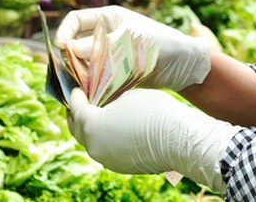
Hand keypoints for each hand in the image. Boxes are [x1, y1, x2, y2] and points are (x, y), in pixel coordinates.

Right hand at [56, 5, 210, 90]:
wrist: (184, 66)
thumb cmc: (161, 43)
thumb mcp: (129, 41)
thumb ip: (99, 45)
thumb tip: (69, 49)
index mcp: (107, 19)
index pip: (76, 20)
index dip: (64, 31)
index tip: (60, 47)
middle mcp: (105, 35)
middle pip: (76, 43)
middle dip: (69, 55)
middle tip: (68, 70)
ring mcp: (109, 54)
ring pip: (83, 62)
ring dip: (79, 71)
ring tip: (80, 82)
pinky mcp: (114, 73)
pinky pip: (95, 76)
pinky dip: (90, 83)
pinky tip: (90, 90)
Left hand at [68, 87, 237, 192]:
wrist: (179, 139)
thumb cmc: (153, 111)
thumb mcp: (126, 97)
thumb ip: (108, 101)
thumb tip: (102, 104)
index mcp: (92, 126)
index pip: (76, 109)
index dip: (75, 96)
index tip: (77, 89)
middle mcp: (94, 146)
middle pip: (78, 129)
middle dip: (77, 114)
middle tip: (81, 102)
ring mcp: (106, 159)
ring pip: (91, 142)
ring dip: (90, 128)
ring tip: (96, 115)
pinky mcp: (120, 166)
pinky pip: (105, 150)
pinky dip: (104, 139)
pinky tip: (112, 129)